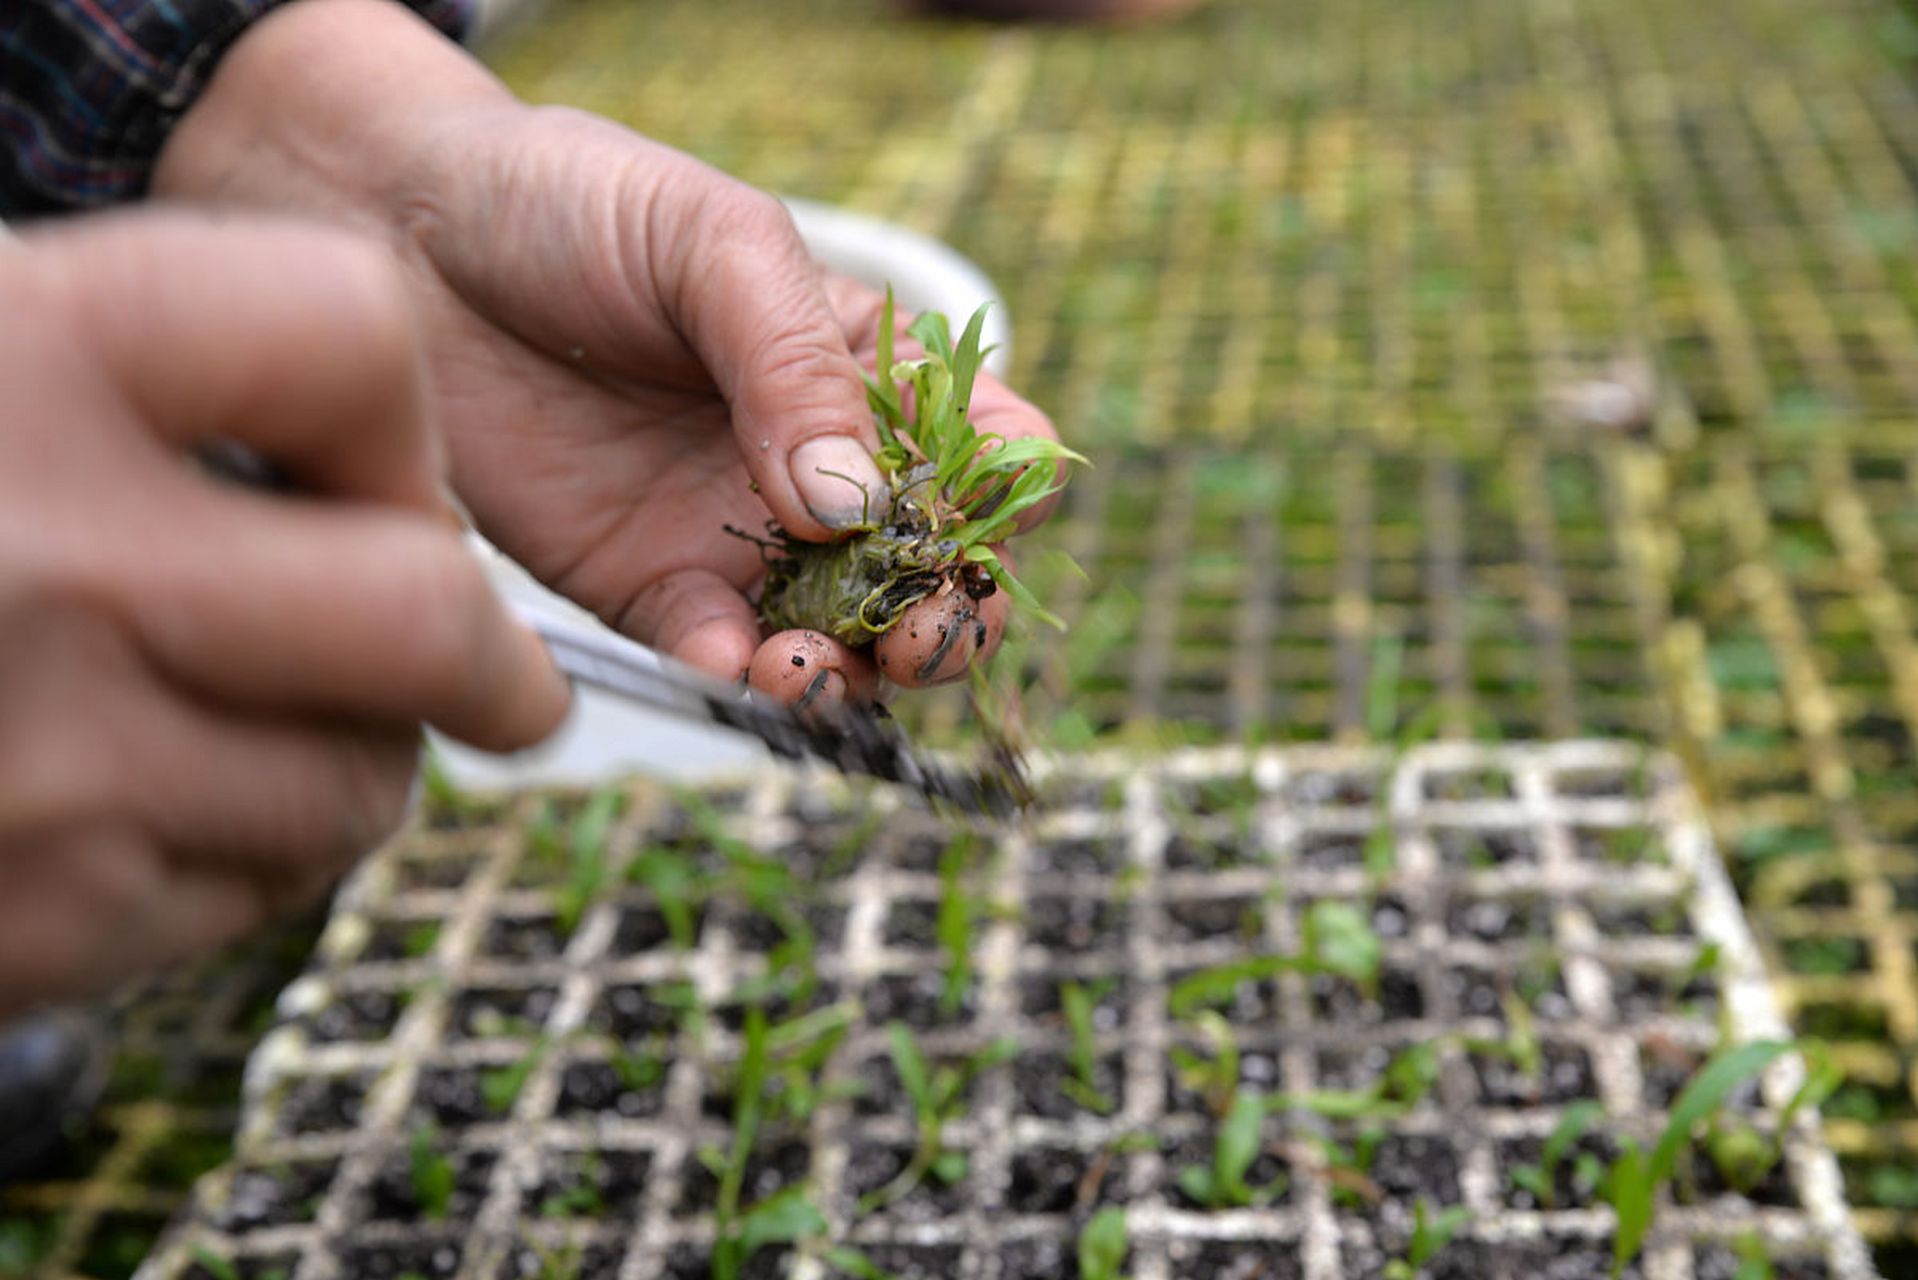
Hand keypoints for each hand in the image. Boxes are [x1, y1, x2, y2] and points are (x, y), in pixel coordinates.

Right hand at [0, 212, 568, 1016]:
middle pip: (427, 612)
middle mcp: (39, 558)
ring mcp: (40, 762)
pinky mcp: (32, 925)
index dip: (394, 413)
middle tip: (498, 674)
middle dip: (488, 655)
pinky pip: (254, 892)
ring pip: (362, 782)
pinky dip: (244, 856)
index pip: (356, 336)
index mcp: (12, 361)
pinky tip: (148, 806)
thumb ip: (142, 379)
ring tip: (268, 728)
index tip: (375, 469)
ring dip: (359, 761)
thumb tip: (392, 494)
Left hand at [154, 0, 1062, 709]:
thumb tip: (855, 505)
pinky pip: (714, 654)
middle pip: (926, 573)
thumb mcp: (715, 245)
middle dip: (942, 623)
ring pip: (834, 637)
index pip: (984, 456)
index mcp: (864, 373)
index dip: (999, 510)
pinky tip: (729, 662)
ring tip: (805, 666)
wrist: (400, 234)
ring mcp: (735, 534)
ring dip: (844, 672)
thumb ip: (796, 366)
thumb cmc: (576, 205)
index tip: (968, 534)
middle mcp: (816, 466)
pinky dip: (736, 677)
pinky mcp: (644, 585)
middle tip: (913, 638)